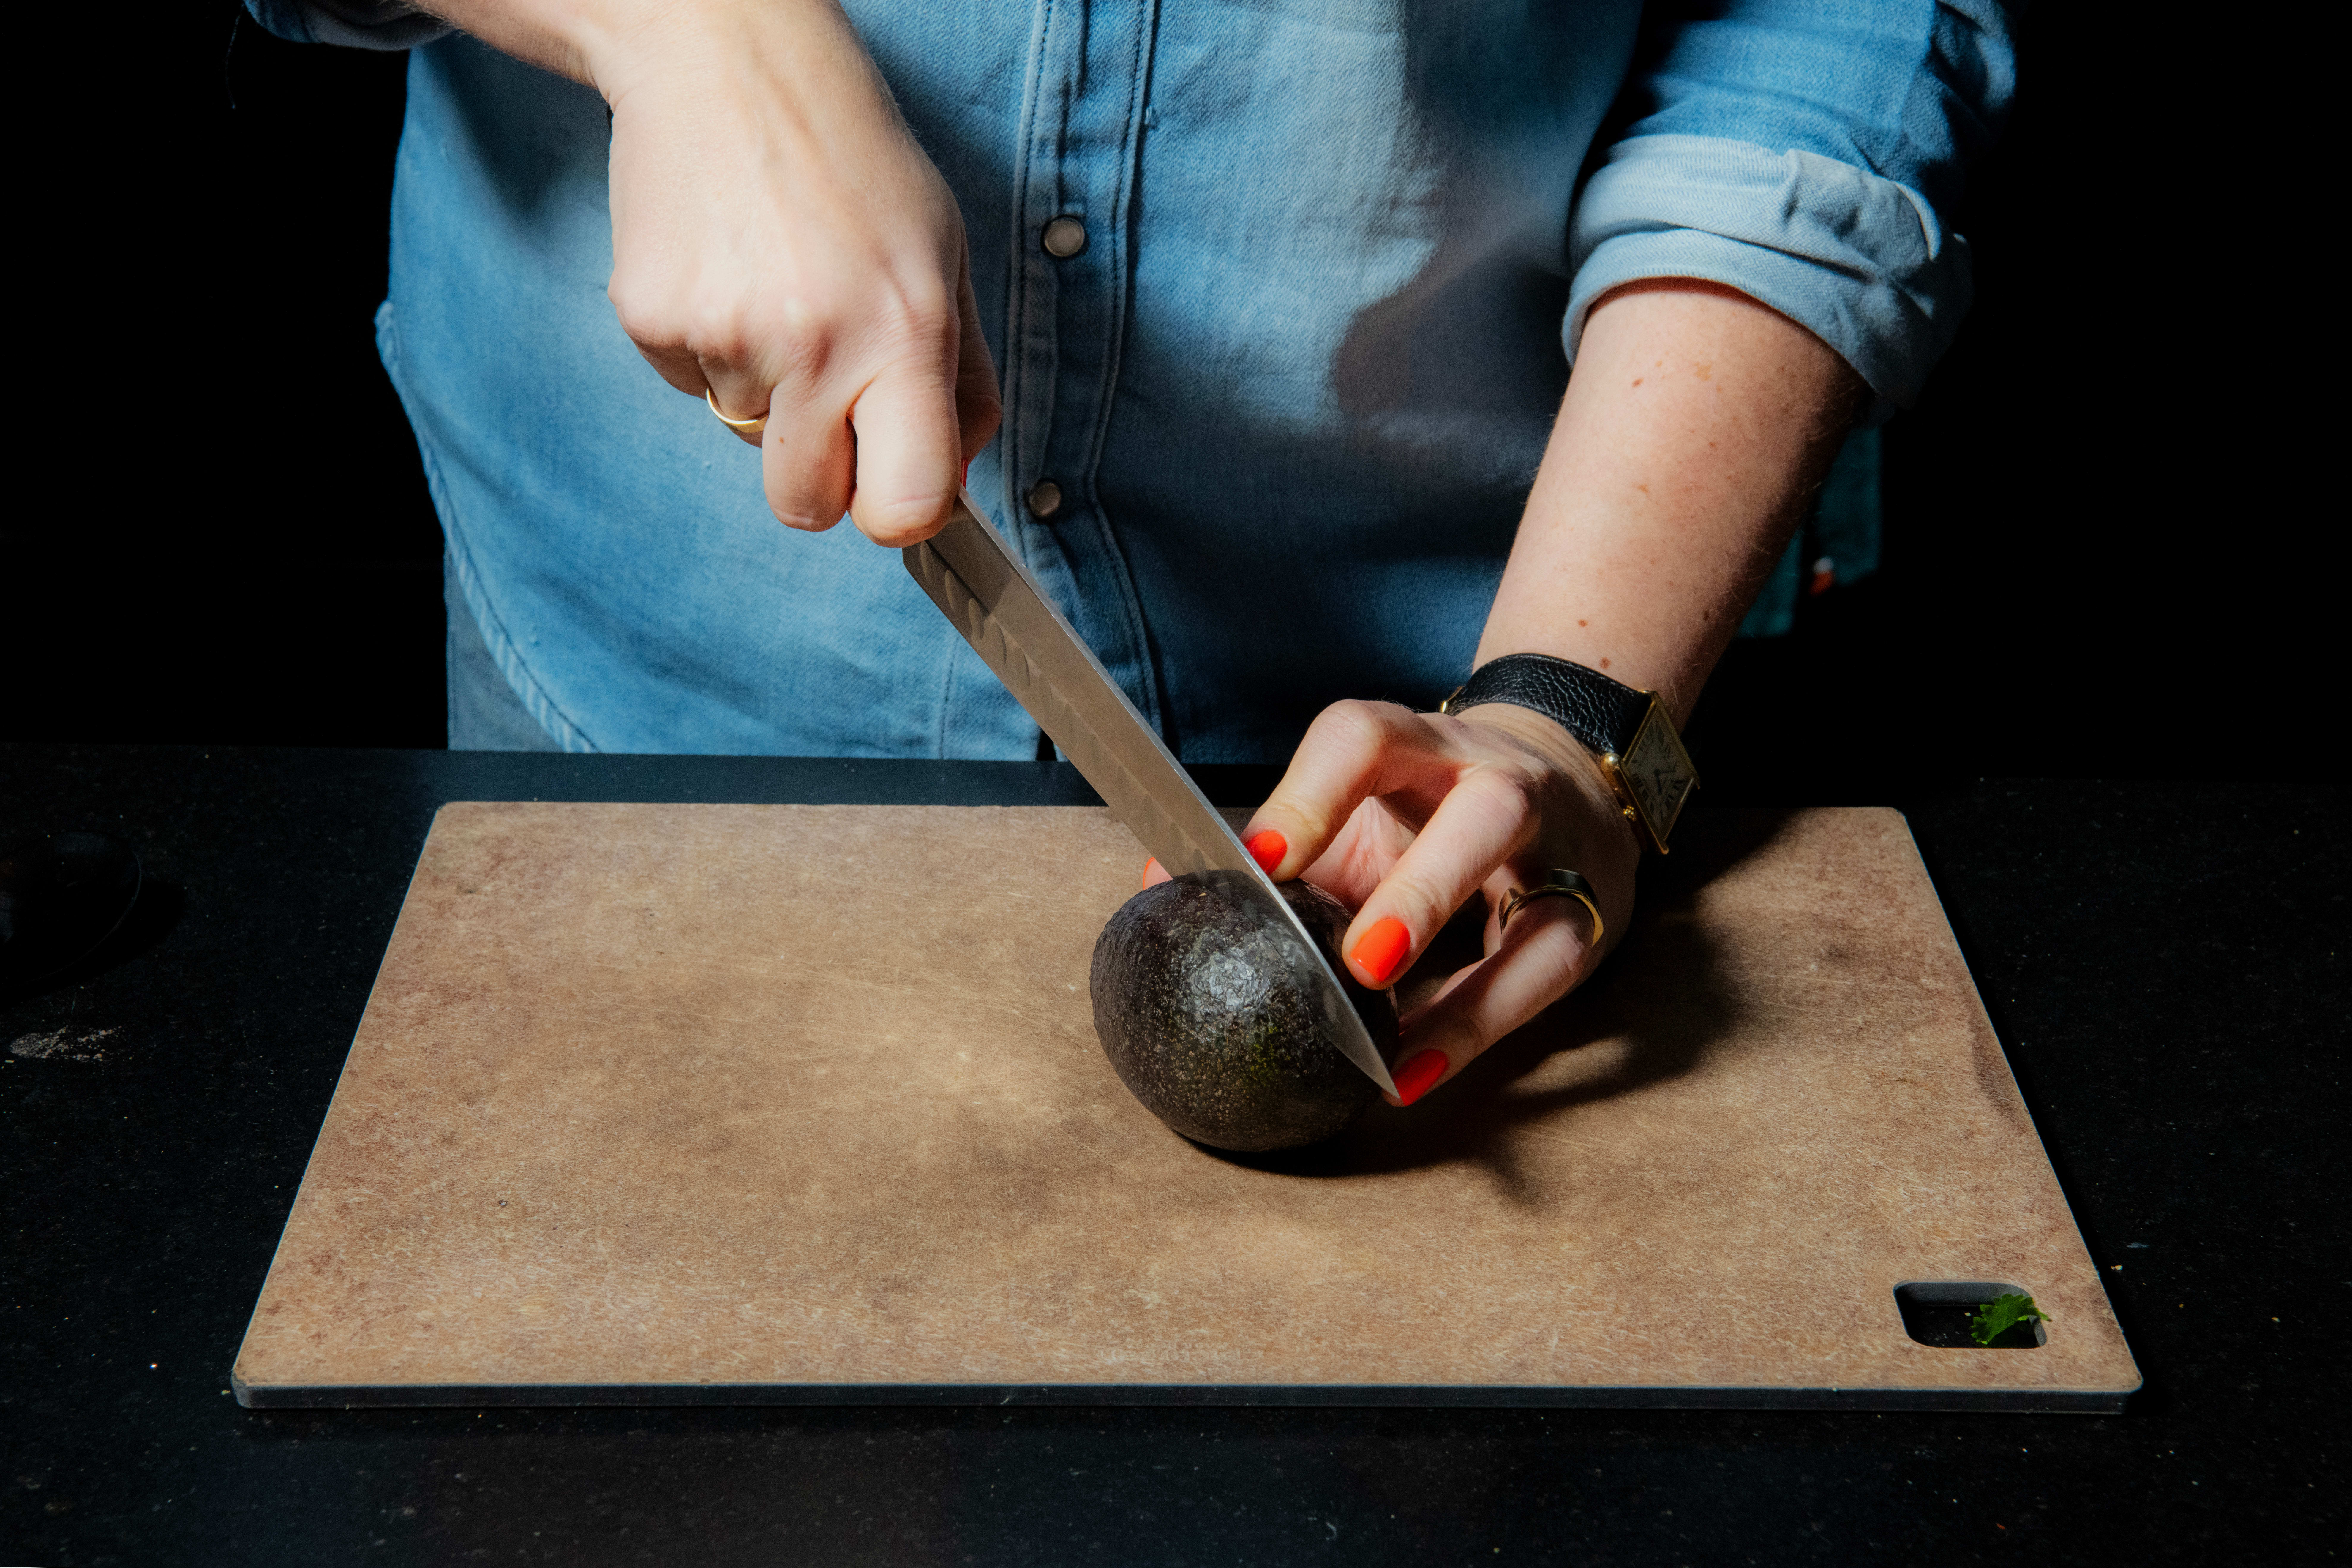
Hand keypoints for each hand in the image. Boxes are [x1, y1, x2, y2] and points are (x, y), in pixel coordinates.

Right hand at [589, 0, 998, 542]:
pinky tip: (726, 266)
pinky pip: (688, 382)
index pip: (906, 506)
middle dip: (816, 473)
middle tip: (822, 389)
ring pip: (745, 432)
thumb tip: (953, 480)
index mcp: (903, 334)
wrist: (729, 61)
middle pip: (804, 507)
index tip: (890, 489)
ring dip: (762, 383)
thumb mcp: (945, 259)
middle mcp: (815, 344)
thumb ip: (961, 382)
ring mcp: (724, 334)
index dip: (895, 514)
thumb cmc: (853, 163)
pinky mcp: (651, 318)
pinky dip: (707, 343)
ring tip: (774, 282)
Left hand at [1150, 700, 1642, 1106]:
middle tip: (1359, 964)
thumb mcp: (1356, 805)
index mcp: (1421, 745)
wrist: (1564, 772)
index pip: (1364, 738)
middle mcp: (1501, 784)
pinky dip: (1481, 1031)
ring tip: (1395, 1051)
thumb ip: (1280, 848)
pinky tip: (1416, 1073)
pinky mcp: (1589, 917)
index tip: (1256, 863)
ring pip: (1541, 913)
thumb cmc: (1429, 803)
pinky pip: (1546, 981)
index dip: (1309, 797)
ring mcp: (1560, 853)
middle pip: (1485, 817)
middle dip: (1423, 893)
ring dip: (1469, 993)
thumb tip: (1163, 886)